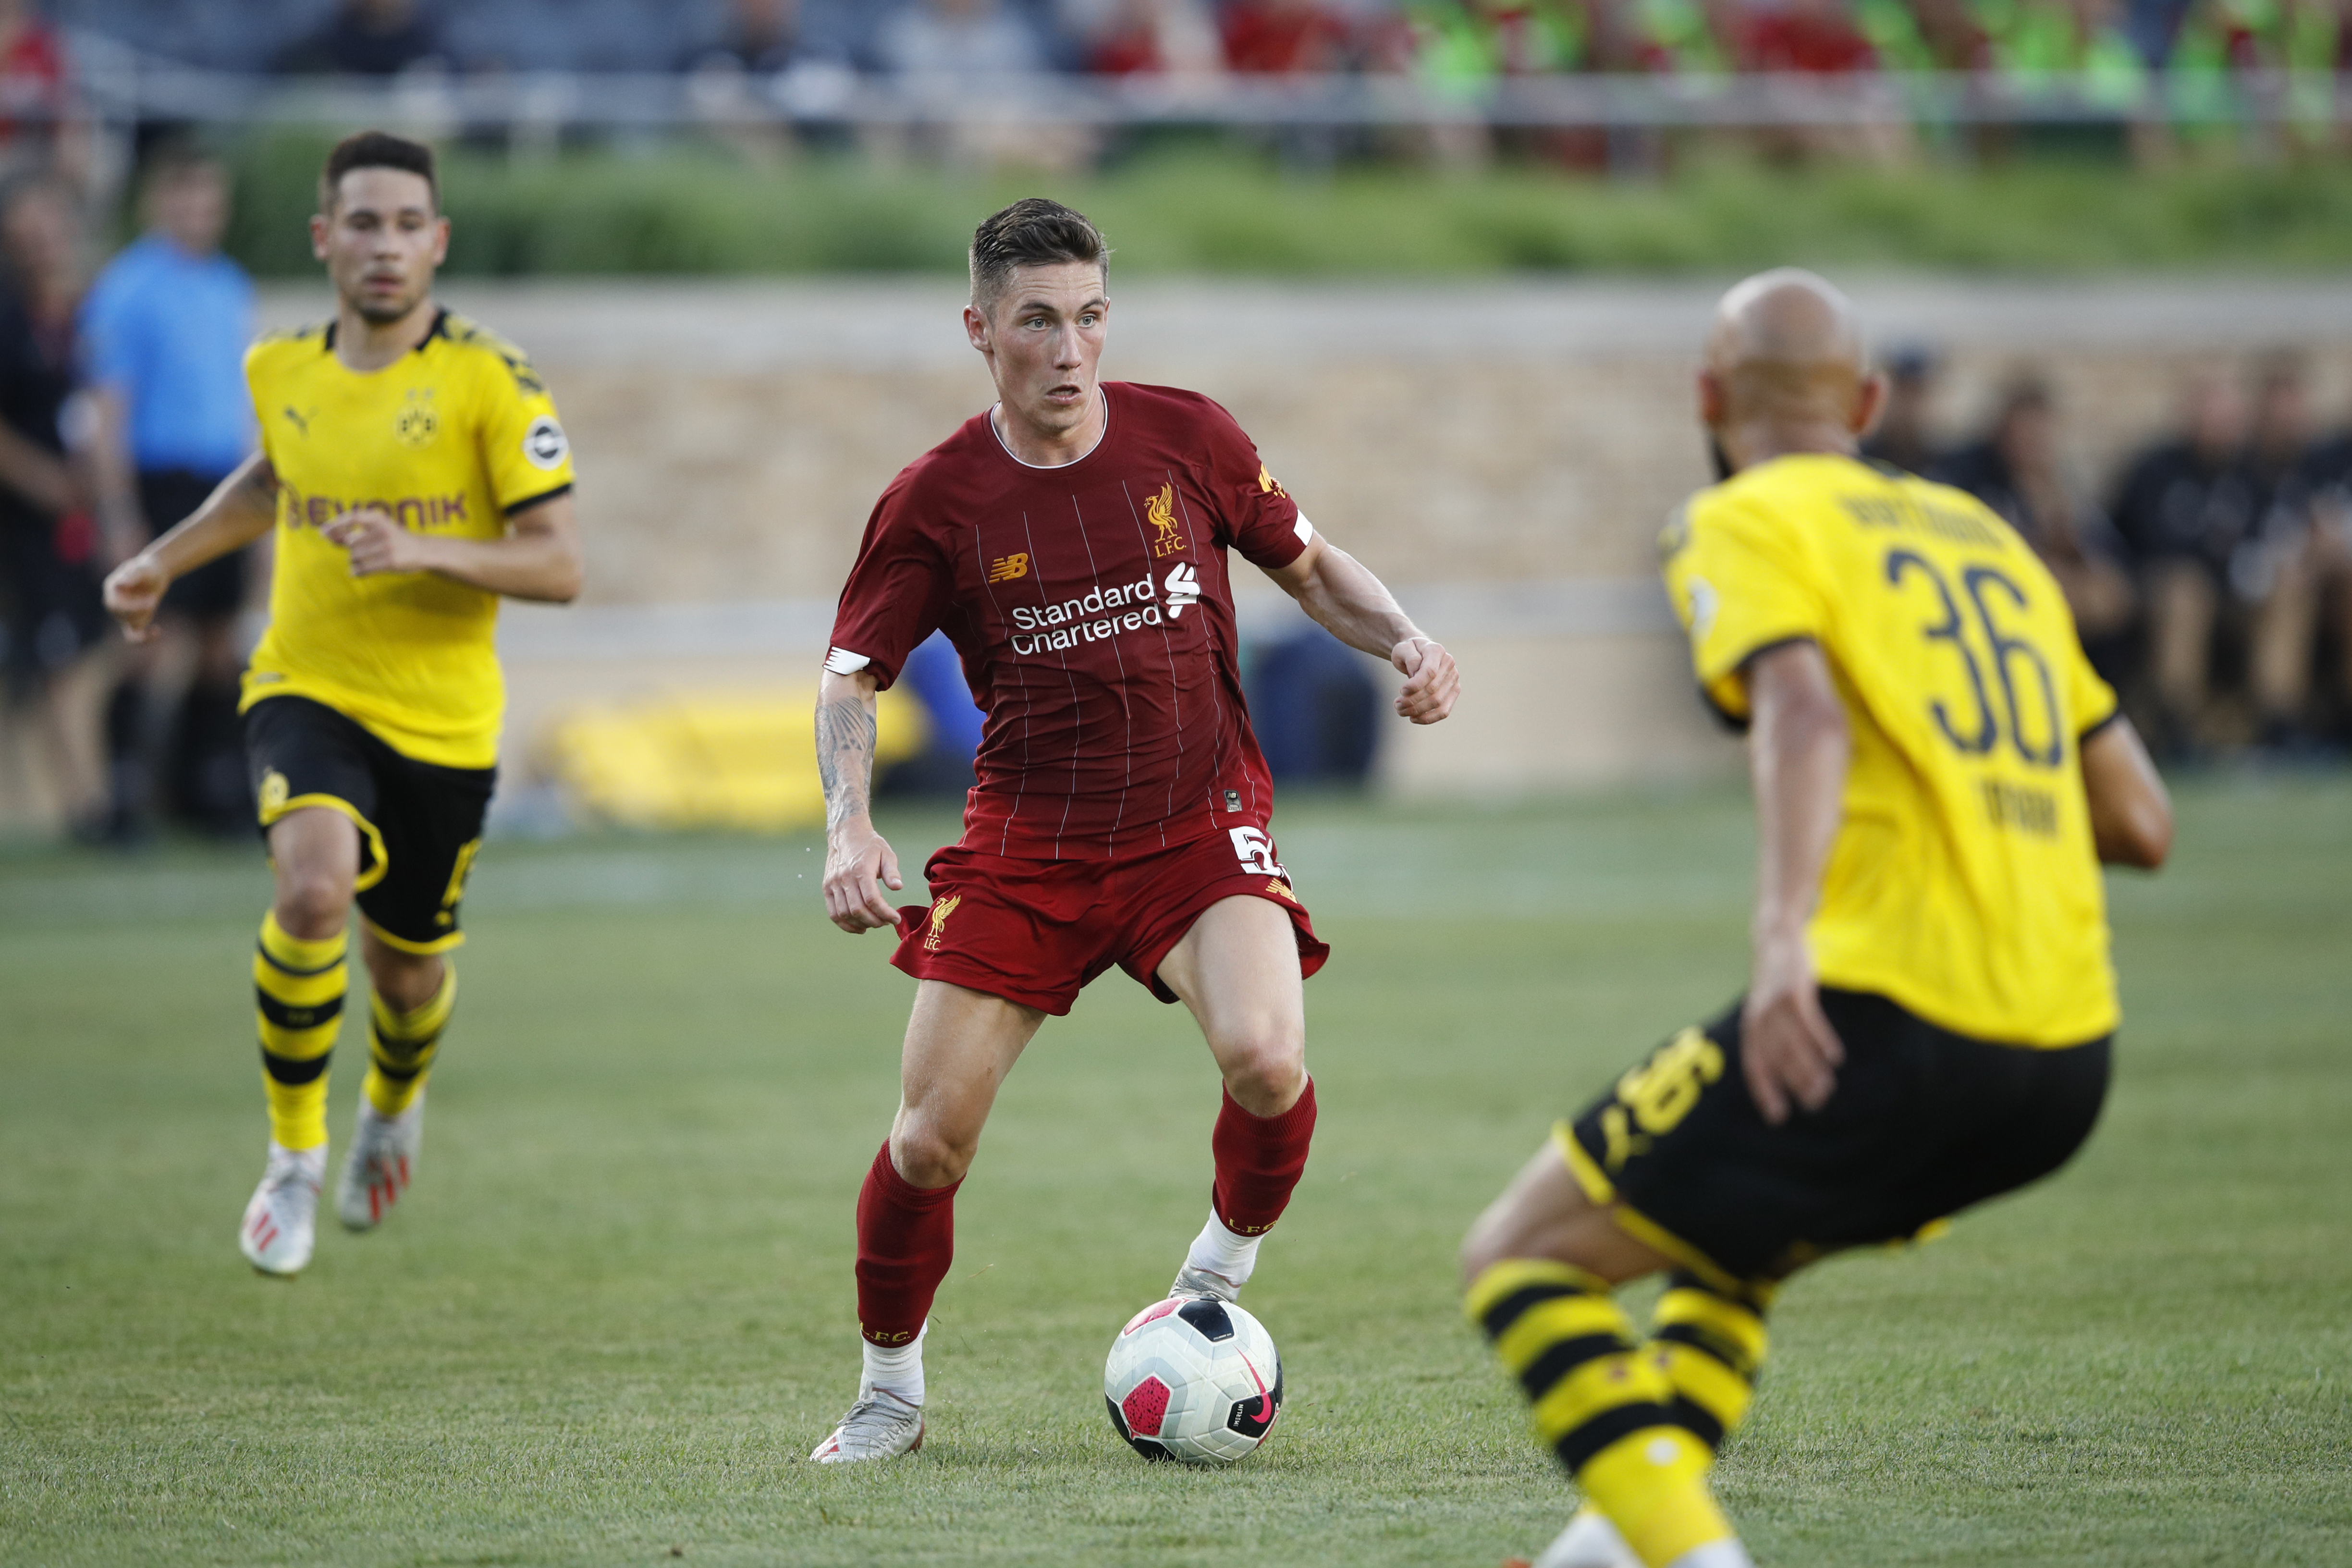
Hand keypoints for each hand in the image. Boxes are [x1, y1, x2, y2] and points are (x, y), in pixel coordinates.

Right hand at [101, 552, 169, 642]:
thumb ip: (132, 576)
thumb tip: (118, 585)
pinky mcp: (133, 620)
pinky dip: (144, 638)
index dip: (134, 606)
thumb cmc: (148, 568)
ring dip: (146, 615)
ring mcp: (122, 613)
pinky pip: (133, 636)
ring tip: (153, 598)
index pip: (116, 605)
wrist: (155, 573)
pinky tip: (157, 631)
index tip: (152, 600)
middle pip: (123, 616)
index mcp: (111, 588)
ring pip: (132, 624)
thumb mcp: (143, 569)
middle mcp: (113, 602)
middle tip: (154, 598)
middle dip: (141, 610)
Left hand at [322, 507, 431, 576]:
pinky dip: (357, 572)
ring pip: (355, 557)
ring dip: (355, 562)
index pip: (352, 518)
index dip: (336, 525)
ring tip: (365, 562)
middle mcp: (383, 530)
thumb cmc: (393, 540)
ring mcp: (387, 546)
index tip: (322, 532)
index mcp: (378, 518)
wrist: (421, 551)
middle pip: (352, 543)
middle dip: (353, 551)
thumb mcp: (376, 530)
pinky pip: (363, 568)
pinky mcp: (390, 561)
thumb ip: (352, 532)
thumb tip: (325, 534)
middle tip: (365, 553)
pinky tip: (357, 572)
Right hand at [823, 817, 904, 933]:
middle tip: (887, 922)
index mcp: (860, 870)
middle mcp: (844, 878)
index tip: (896, 918)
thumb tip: (898, 887)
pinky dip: (845, 924)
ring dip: (861, 924)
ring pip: (844, 914)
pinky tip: (859, 927)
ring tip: (875, 924)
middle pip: (858, 910)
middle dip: (875, 921)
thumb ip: (892, 872)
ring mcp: (833, 884)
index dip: (885, 913)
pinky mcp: (826, 888)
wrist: (846, 834)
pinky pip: (833, 913)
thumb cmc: (869, 845)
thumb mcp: (886, 853)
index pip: (872, 899)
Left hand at [1391, 636, 1458, 723]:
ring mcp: (1453, 679)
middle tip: (1396, 705)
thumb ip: (1410, 659)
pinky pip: (1443, 711)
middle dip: (1412, 701)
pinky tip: (1413, 718)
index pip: (1430, 672)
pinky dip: (1428, 718)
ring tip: (1401, 711)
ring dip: (1417, 711)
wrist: (1417, 654)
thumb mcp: (1403, 649)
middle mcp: (1449, 664)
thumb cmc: (1409, 651)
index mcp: (1436, 651)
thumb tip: (1416, 674)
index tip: (1401, 691)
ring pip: (1437, 702)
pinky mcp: (1453, 692)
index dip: (1415, 685)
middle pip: (1432, 690)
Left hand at [1740, 925, 1842, 1124]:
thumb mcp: (1764, 1009)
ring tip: (1826, 1089)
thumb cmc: (1773, 981)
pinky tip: (1835, 1057)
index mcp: (1750, 1027)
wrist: (1774, 938)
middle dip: (1795, 1085)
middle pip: (1777, 1060)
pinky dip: (1821, 1041)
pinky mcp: (1793, 991)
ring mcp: (1775, 1004)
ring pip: (1793, 1045)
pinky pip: (1808, 1022)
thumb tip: (1785, 1069)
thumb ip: (1770, 1035)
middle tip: (1814, 1104)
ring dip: (1810, 1069)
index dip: (1765, 1091)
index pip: (1755, 1066)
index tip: (1777, 1116)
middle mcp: (1758, 1019)